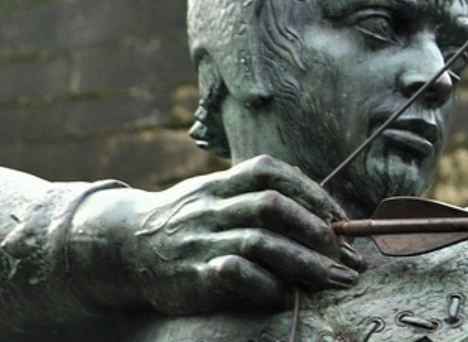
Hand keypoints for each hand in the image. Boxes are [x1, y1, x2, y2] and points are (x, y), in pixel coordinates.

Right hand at [68, 155, 364, 314]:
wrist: (120, 247)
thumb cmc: (185, 222)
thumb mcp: (214, 195)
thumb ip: (257, 192)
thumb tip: (317, 196)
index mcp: (219, 184)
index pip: (270, 172)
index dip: (310, 191)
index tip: (340, 217)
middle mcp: (211, 208)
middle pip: (273, 207)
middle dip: (317, 230)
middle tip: (347, 255)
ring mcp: (201, 240)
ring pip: (261, 241)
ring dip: (306, 262)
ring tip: (334, 279)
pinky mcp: (193, 274)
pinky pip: (237, 273)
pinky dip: (268, 284)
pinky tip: (287, 296)